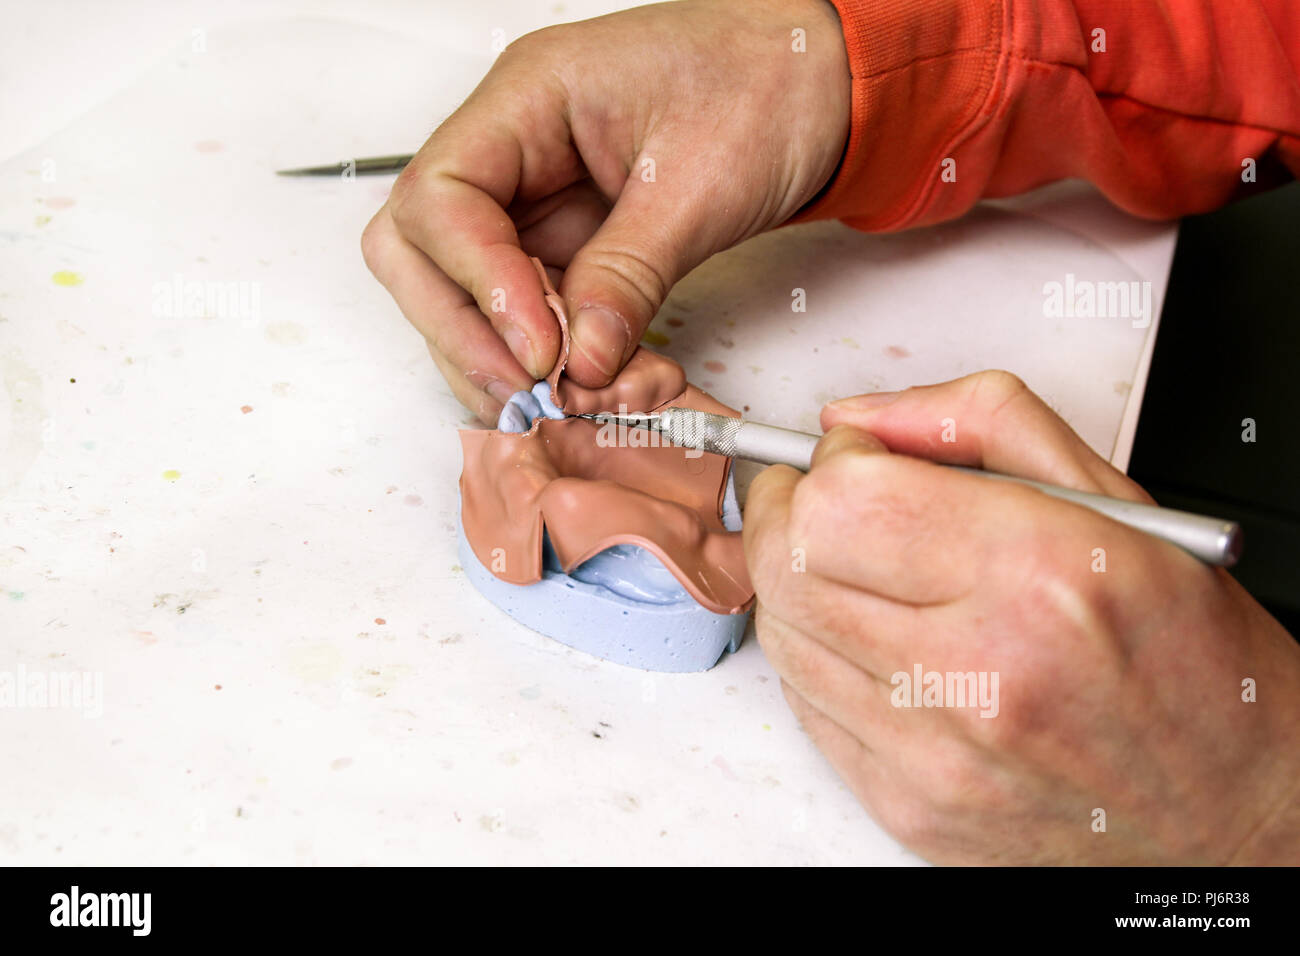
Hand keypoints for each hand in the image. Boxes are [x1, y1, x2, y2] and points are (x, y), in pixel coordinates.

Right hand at [362, 0, 849, 420]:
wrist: (814, 81)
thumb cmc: (763, 84)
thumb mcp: (700, 183)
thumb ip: (629, 274)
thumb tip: (580, 360)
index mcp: (528, 98)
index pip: (442, 196)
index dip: (475, 282)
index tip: (538, 347)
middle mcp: (512, 148)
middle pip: (418, 247)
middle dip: (462, 328)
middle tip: (526, 390)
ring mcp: (531, 198)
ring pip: (456, 287)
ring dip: (493, 353)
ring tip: (553, 400)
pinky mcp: (563, 241)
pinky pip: (521, 305)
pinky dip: (538, 354)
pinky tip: (575, 384)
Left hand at [743, 370, 1299, 863]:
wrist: (1237, 807)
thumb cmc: (1188, 658)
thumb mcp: (1117, 502)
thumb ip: (979, 423)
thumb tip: (860, 418)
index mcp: (1039, 576)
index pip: (843, 500)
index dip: (833, 462)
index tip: (860, 458)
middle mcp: (981, 674)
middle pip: (789, 564)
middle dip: (791, 510)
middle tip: (831, 499)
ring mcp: (938, 754)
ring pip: (783, 633)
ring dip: (799, 582)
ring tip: (863, 569)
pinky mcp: (911, 806)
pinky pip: (805, 706)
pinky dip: (822, 656)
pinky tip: (878, 640)